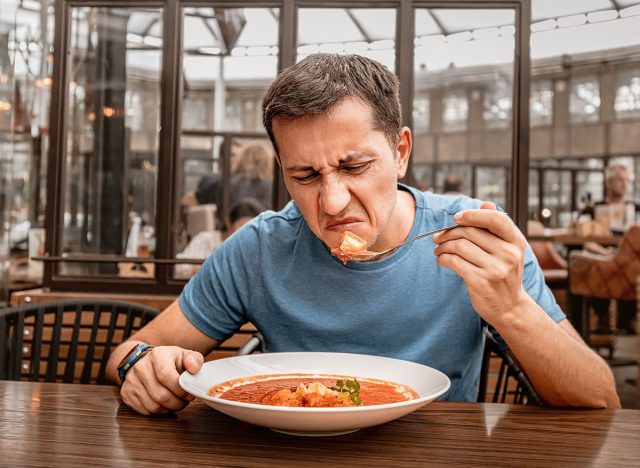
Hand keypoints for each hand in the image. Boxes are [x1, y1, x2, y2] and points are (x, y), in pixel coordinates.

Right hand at [120, 346, 203, 414]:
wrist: (146, 361)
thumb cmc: (169, 360)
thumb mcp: (184, 355)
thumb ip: (194, 360)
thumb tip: (195, 368)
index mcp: (157, 355)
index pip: (166, 376)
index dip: (180, 390)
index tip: (189, 394)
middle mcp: (141, 367)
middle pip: (160, 395)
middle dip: (177, 403)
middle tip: (184, 401)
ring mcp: (131, 381)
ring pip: (153, 406)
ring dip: (168, 408)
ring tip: (176, 402)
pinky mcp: (126, 393)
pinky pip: (144, 411)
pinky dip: (158, 411)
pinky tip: (164, 403)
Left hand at [433, 201, 528, 323]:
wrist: (510, 308)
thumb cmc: (504, 275)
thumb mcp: (507, 250)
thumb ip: (496, 228)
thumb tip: (486, 203)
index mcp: (516, 242)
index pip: (496, 219)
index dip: (473, 214)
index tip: (456, 218)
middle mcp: (508, 254)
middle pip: (471, 232)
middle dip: (449, 232)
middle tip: (438, 237)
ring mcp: (495, 269)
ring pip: (460, 246)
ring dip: (443, 246)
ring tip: (438, 250)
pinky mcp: (480, 281)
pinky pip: (454, 262)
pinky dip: (443, 258)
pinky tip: (441, 260)